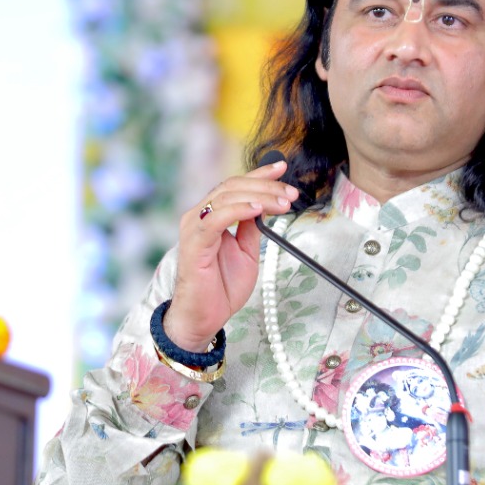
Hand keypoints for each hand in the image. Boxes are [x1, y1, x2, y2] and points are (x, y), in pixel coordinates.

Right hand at [161, 160, 298, 350]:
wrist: (204, 317)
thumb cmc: (221, 287)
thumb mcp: (246, 252)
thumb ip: (251, 227)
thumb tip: (265, 206)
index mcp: (211, 216)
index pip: (235, 185)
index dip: (259, 174)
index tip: (282, 168)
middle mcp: (199, 216)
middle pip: (233, 186)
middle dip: (266, 185)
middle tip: (291, 193)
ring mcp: (194, 227)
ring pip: (227, 196)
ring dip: (259, 196)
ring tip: (283, 203)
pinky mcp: (194, 242)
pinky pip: (216, 218)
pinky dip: (239, 209)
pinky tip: (257, 209)